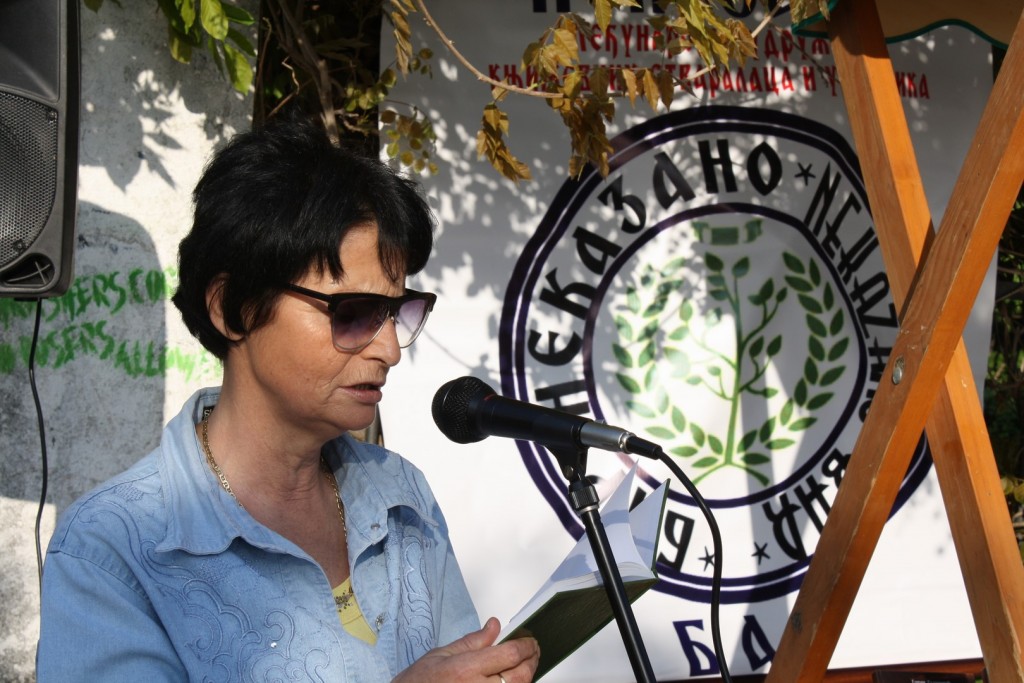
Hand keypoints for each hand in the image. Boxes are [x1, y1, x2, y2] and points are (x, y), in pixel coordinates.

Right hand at [392, 617, 539, 682]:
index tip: (529, 641)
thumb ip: (473, 641)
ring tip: (525, 665)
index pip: (510, 654)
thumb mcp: (443, 653)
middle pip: (520, 676)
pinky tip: (511, 681)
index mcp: (467, 669)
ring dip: (526, 677)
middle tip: (533, 651)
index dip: (526, 645)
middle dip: (531, 661)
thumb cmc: (420, 681)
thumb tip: (494, 626)